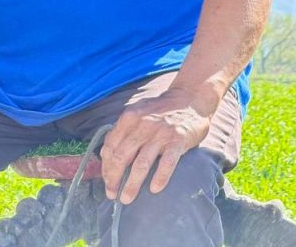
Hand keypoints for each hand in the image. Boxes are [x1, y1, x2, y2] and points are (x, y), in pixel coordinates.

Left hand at [99, 87, 211, 204]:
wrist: (190, 97)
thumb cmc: (160, 110)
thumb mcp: (138, 113)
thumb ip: (123, 130)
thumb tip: (106, 154)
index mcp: (129, 118)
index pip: (110, 147)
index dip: (105, 167)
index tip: (107, 181)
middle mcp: (142, 124)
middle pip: (121, 157)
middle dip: (113, 179)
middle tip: (112, 194)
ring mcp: (161, 133)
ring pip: (141, 164)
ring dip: (132, 184)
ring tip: (127, 198)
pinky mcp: (178, 140)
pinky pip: (166, 163)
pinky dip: (159, 178)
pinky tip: (154, 189)